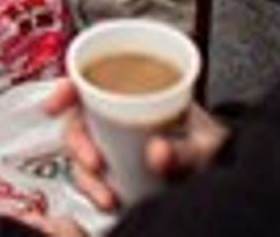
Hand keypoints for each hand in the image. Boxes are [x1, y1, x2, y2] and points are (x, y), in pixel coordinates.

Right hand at [47, 78, 229, 212]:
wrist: (222, 173)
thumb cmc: (213, 146)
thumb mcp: (207, 142)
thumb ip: (185, 149)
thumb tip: (157, 151)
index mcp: (136, 93)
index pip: (90, 79)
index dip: (67, 87)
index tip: (57, 103)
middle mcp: (118, 117)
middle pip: (78, 119)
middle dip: (76, 141)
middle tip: (93, 162)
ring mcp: (113, 146)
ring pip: (80, 153)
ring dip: (85, 175)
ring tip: (106, 193)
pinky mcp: (114, 174)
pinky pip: (91, 180)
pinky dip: (94, 191)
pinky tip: (110, 200)